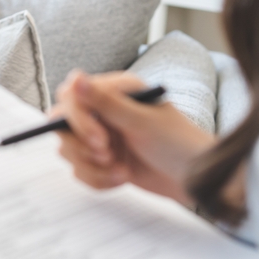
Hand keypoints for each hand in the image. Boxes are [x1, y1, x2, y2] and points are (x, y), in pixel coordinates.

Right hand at [53, 70, 215, 204]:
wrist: (196, 180)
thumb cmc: (178, 143)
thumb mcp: (143, 122)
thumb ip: (107, 102)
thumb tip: (76, 79)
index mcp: (115, 92)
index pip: (72, 95)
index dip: (78, 118)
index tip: (98, 138)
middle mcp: (103, 111)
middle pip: (62, 123)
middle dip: (81, 145)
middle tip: (108, 155)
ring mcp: (101, 136)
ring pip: (68, 150)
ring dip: (91, 166)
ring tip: (121, 170)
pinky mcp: (101, 160)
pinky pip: (79, 171)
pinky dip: (98, 180)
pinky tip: (122, 178)